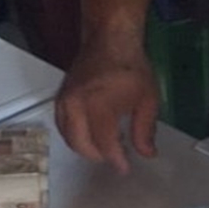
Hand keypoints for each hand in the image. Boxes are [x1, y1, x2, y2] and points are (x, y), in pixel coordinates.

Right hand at [55, 35, 159, 172]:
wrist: (110, 39)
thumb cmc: (131, 66)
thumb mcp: (147, 100)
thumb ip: (145, 130)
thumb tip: (147, 154)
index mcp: (100, 104)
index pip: (104, 143)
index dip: (115, 160)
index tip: (125, 169)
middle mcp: (77, 104)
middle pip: (81, 144)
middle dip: (99, 156)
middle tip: (116, 158)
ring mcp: (65, 100)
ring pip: (68, 137)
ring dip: (85, 148)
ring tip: (104, 148)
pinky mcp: (60, 97)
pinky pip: (62, 125)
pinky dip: (74, 136)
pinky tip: (89, 136)